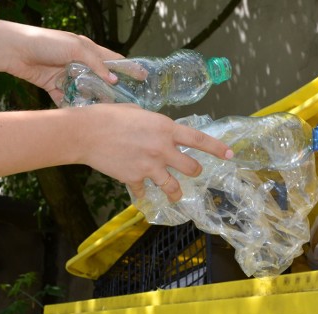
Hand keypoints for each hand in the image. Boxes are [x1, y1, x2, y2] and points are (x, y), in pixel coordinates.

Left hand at [6, 25, 122, 105]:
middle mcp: (79, 63)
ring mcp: (67, 75)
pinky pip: (67, 100)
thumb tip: (113, 80)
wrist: (15, 50)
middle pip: (100, 80)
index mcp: (87, 50)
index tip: (144, 78)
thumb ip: (96, 63)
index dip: (129, 69)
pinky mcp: (55, 86)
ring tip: (104, 114)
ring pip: (86, 92)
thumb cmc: (46, 43)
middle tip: (126, 105)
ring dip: (92, 102)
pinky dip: (72, 107)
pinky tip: (80, 116)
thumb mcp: (75, 48)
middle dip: (112, 92)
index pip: (113, 60)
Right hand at [73, 105, 232, 200]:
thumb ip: (155, 125)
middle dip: (194, 170)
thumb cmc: (110, 116)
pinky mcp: (135, 178)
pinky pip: (144, 190)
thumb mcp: (139, 113)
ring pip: (173, 187)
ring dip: (176, 192)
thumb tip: (160, 131)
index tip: (230, 155)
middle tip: (192, 171)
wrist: (87, 132)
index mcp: (166, 129)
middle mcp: (162, 149)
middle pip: (191, 167)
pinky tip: (140, 194)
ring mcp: (150, 166)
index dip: (216, 148)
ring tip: (176, 195)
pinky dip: (142, 193)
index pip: (198, 140)